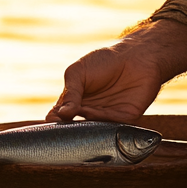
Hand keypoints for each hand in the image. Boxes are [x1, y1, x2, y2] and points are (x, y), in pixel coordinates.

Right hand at [47, 19, 186, 122]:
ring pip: (91, 131)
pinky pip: (110, 127)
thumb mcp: (79, 72)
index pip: (60, 116)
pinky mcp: (124, 120)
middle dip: (67, 127)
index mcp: (76, 101)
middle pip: (74, 128)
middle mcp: (90, 113)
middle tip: (61, 122)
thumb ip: (71, 93)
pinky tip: (90, 111)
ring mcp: (106, 118)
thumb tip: (62, 114)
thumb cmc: (104, 61)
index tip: (50, 120)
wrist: (136, 56)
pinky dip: (99, 120)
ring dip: (82, 125)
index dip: (54, 120)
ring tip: (76, 113)